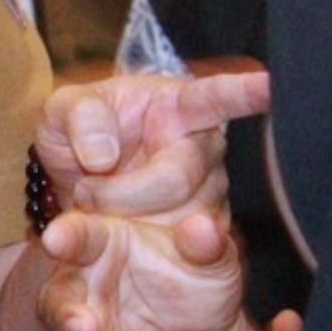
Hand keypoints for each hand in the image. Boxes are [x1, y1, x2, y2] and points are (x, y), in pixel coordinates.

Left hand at [36, 67, 269, 227]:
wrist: (79, 187)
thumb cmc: (80, 135)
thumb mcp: (62, 112)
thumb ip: (78, 117)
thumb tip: (104, 155)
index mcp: (179, 106)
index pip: (215, 97)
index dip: (243, 92)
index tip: (269, 83)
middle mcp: (204, 148)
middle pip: (177, 177)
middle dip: (120, 192)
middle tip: (86, 190)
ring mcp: (209, 192)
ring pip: (175, 218)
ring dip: (123, 218)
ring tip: (96, 202)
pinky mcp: (202, 235)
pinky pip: (176, 246)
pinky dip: (134, 243)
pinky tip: (115, 229)